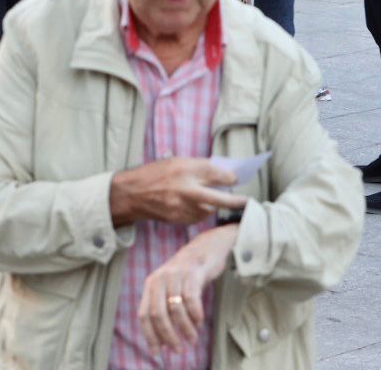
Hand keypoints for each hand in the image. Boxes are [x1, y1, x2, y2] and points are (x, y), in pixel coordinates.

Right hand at [110, 157, 246, 226]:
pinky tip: (198, 204)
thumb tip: (225, 173)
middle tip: (248, 202)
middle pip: (220, 199)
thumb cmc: (156, 173)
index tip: (238, 178)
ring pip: (211, 209)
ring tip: (213, 197)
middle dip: (236, 201)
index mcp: (186, 171)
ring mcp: (183, 208)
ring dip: (216, 204)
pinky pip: (199, 216)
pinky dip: (203, 211)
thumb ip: (201, 167)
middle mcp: (186, 191)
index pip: (217, 174)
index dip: (231, 177)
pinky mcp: (180, 219)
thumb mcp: (178, 161)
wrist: (132, 194)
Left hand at [138, 225, 236, 355]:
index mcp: (151, 284)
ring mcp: (176, 274)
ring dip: (185, 329)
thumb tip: (162, 340)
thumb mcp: (170, 286)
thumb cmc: (189, 273)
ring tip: (192, 338)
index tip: (157, 352)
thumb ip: (164, 307)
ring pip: (175, 309)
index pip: (144, 314)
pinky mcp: (192, 272)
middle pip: (158, 314)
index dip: (149, 335)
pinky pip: (191, 300)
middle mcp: (160, 278)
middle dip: (168, 336)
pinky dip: (195, 315)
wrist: (207, 246)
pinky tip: (199, 322)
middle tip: (178, 349)